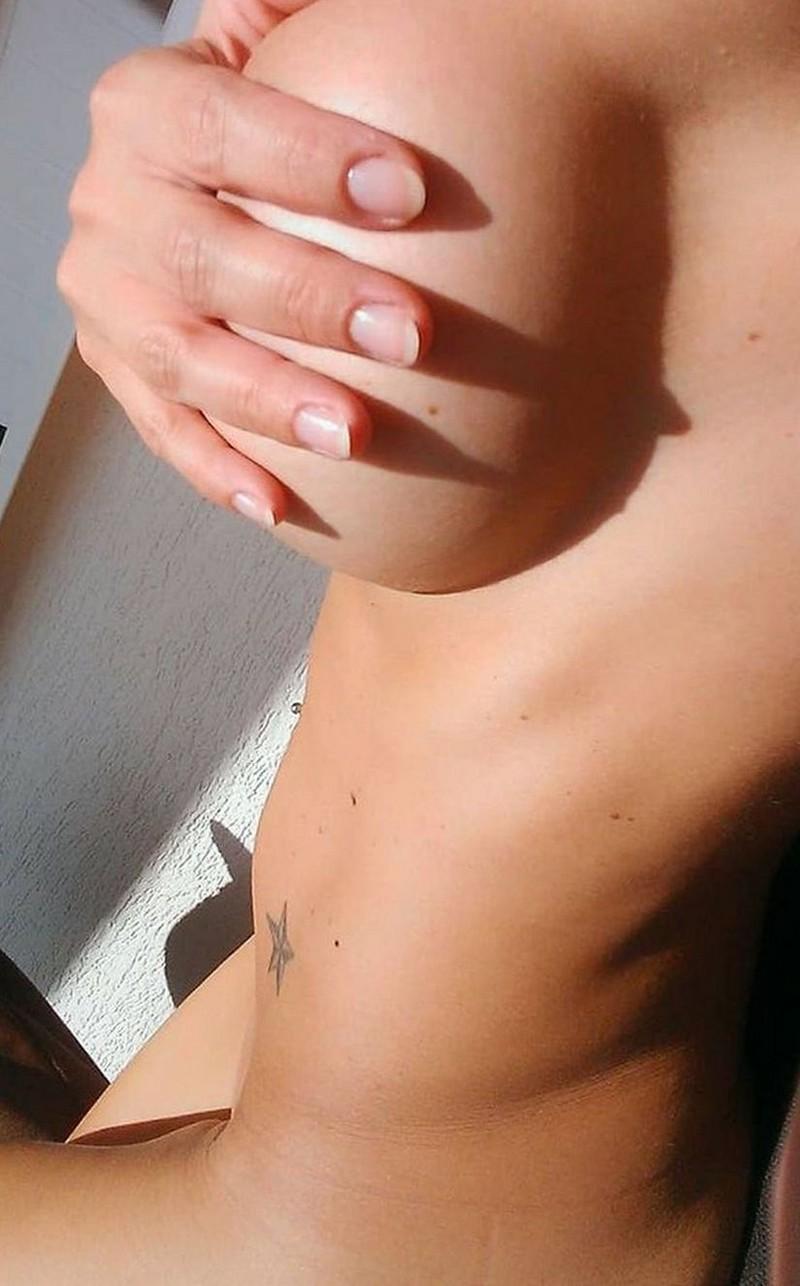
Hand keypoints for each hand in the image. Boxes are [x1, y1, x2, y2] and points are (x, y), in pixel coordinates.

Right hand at [58, 3, 429, 527]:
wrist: (201, 182)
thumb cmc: (272, 115)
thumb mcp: (280, 40)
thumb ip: (313, 20)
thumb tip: (407, 13)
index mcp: (145, 109)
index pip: (215, 124)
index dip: (305, 158)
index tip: (410, 193)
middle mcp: (112, 206)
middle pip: (199, 256)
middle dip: (307, 299)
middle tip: (408, 332)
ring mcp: (109, 300)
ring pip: (177, 358)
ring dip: (267, 400)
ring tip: (355, 433)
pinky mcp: (122, 372)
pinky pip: (163, 430)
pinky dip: (217, 470)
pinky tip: (279, 503)